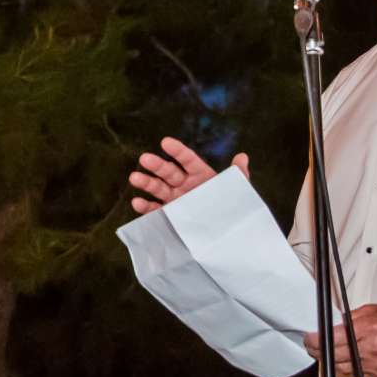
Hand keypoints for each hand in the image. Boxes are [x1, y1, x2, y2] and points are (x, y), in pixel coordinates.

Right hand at [128, 139, 247, 214]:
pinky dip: (145, 206)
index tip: (165, 142)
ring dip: (146, 182)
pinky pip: (154, 209)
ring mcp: (174, 199)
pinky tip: (137, 202)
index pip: (187, 159)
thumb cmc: (231, 208)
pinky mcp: (168, 214)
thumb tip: (243, 157)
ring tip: (134, 177)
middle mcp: (184, 184)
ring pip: (158, 187)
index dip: (177, 151)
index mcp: (200, 174)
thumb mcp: (237, 192)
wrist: (224, 234)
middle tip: (144, 158)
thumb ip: (239, 175)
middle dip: (156, 165)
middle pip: (168, 171)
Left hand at [306, 304, 376, 376]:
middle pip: (334, 357)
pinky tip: (345, 364)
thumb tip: (332, 326)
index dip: (315, 340)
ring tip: (326, 355)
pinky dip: (349, 371)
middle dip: (319, 352)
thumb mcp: (375, 310)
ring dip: (332, 363)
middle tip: (312, 347)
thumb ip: (352, 319)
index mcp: (370, 330)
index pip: (332, 339)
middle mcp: (373, 352)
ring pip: (344, 370)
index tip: (308, 338)